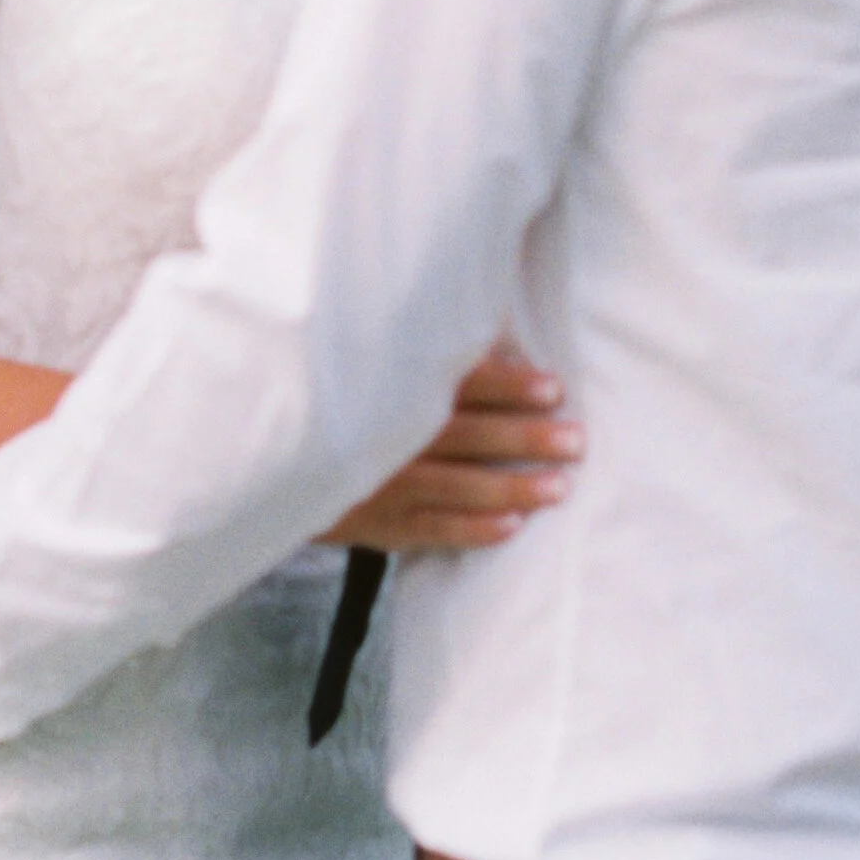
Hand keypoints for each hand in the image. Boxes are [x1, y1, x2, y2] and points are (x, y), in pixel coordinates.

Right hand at [321, 350, 581, 553]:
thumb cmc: (351, 400)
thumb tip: (499, 330)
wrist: (284, 455)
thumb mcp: (377, 366)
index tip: (553, 388)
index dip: (507, 385)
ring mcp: (383, 484)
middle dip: (524, 439)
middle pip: (466, 435)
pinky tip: (513, 526)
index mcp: (394, 388)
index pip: (458, 383)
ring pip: (456, 488)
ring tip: (560, 487)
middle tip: (576, 440)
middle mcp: (390, 436)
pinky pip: (433, 530)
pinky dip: (473, 529)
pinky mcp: (379, 524)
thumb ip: (431, 349)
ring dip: (511, 488)